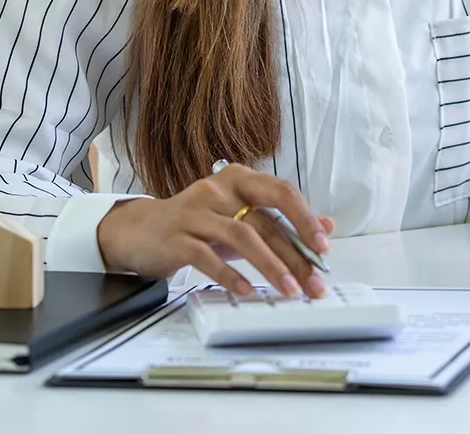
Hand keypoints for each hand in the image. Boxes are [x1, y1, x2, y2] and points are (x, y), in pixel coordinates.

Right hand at [96, 163, 335, 297]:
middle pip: (265, 219)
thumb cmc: (199, 225)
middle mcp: (218, 189)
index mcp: (239, 178)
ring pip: (241, 237)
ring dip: (269, 266)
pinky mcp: (176, 237)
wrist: (142, 231)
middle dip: (294, 254)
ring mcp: (195, 212)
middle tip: (312, 281)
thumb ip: (281, 220)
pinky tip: (247, 289)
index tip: (323, 246)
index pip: (281, 192)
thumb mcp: (242, 217)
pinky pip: (207, 256)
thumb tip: (327, 225)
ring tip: (288, 290)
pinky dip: (230, 274)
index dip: (305, 218)